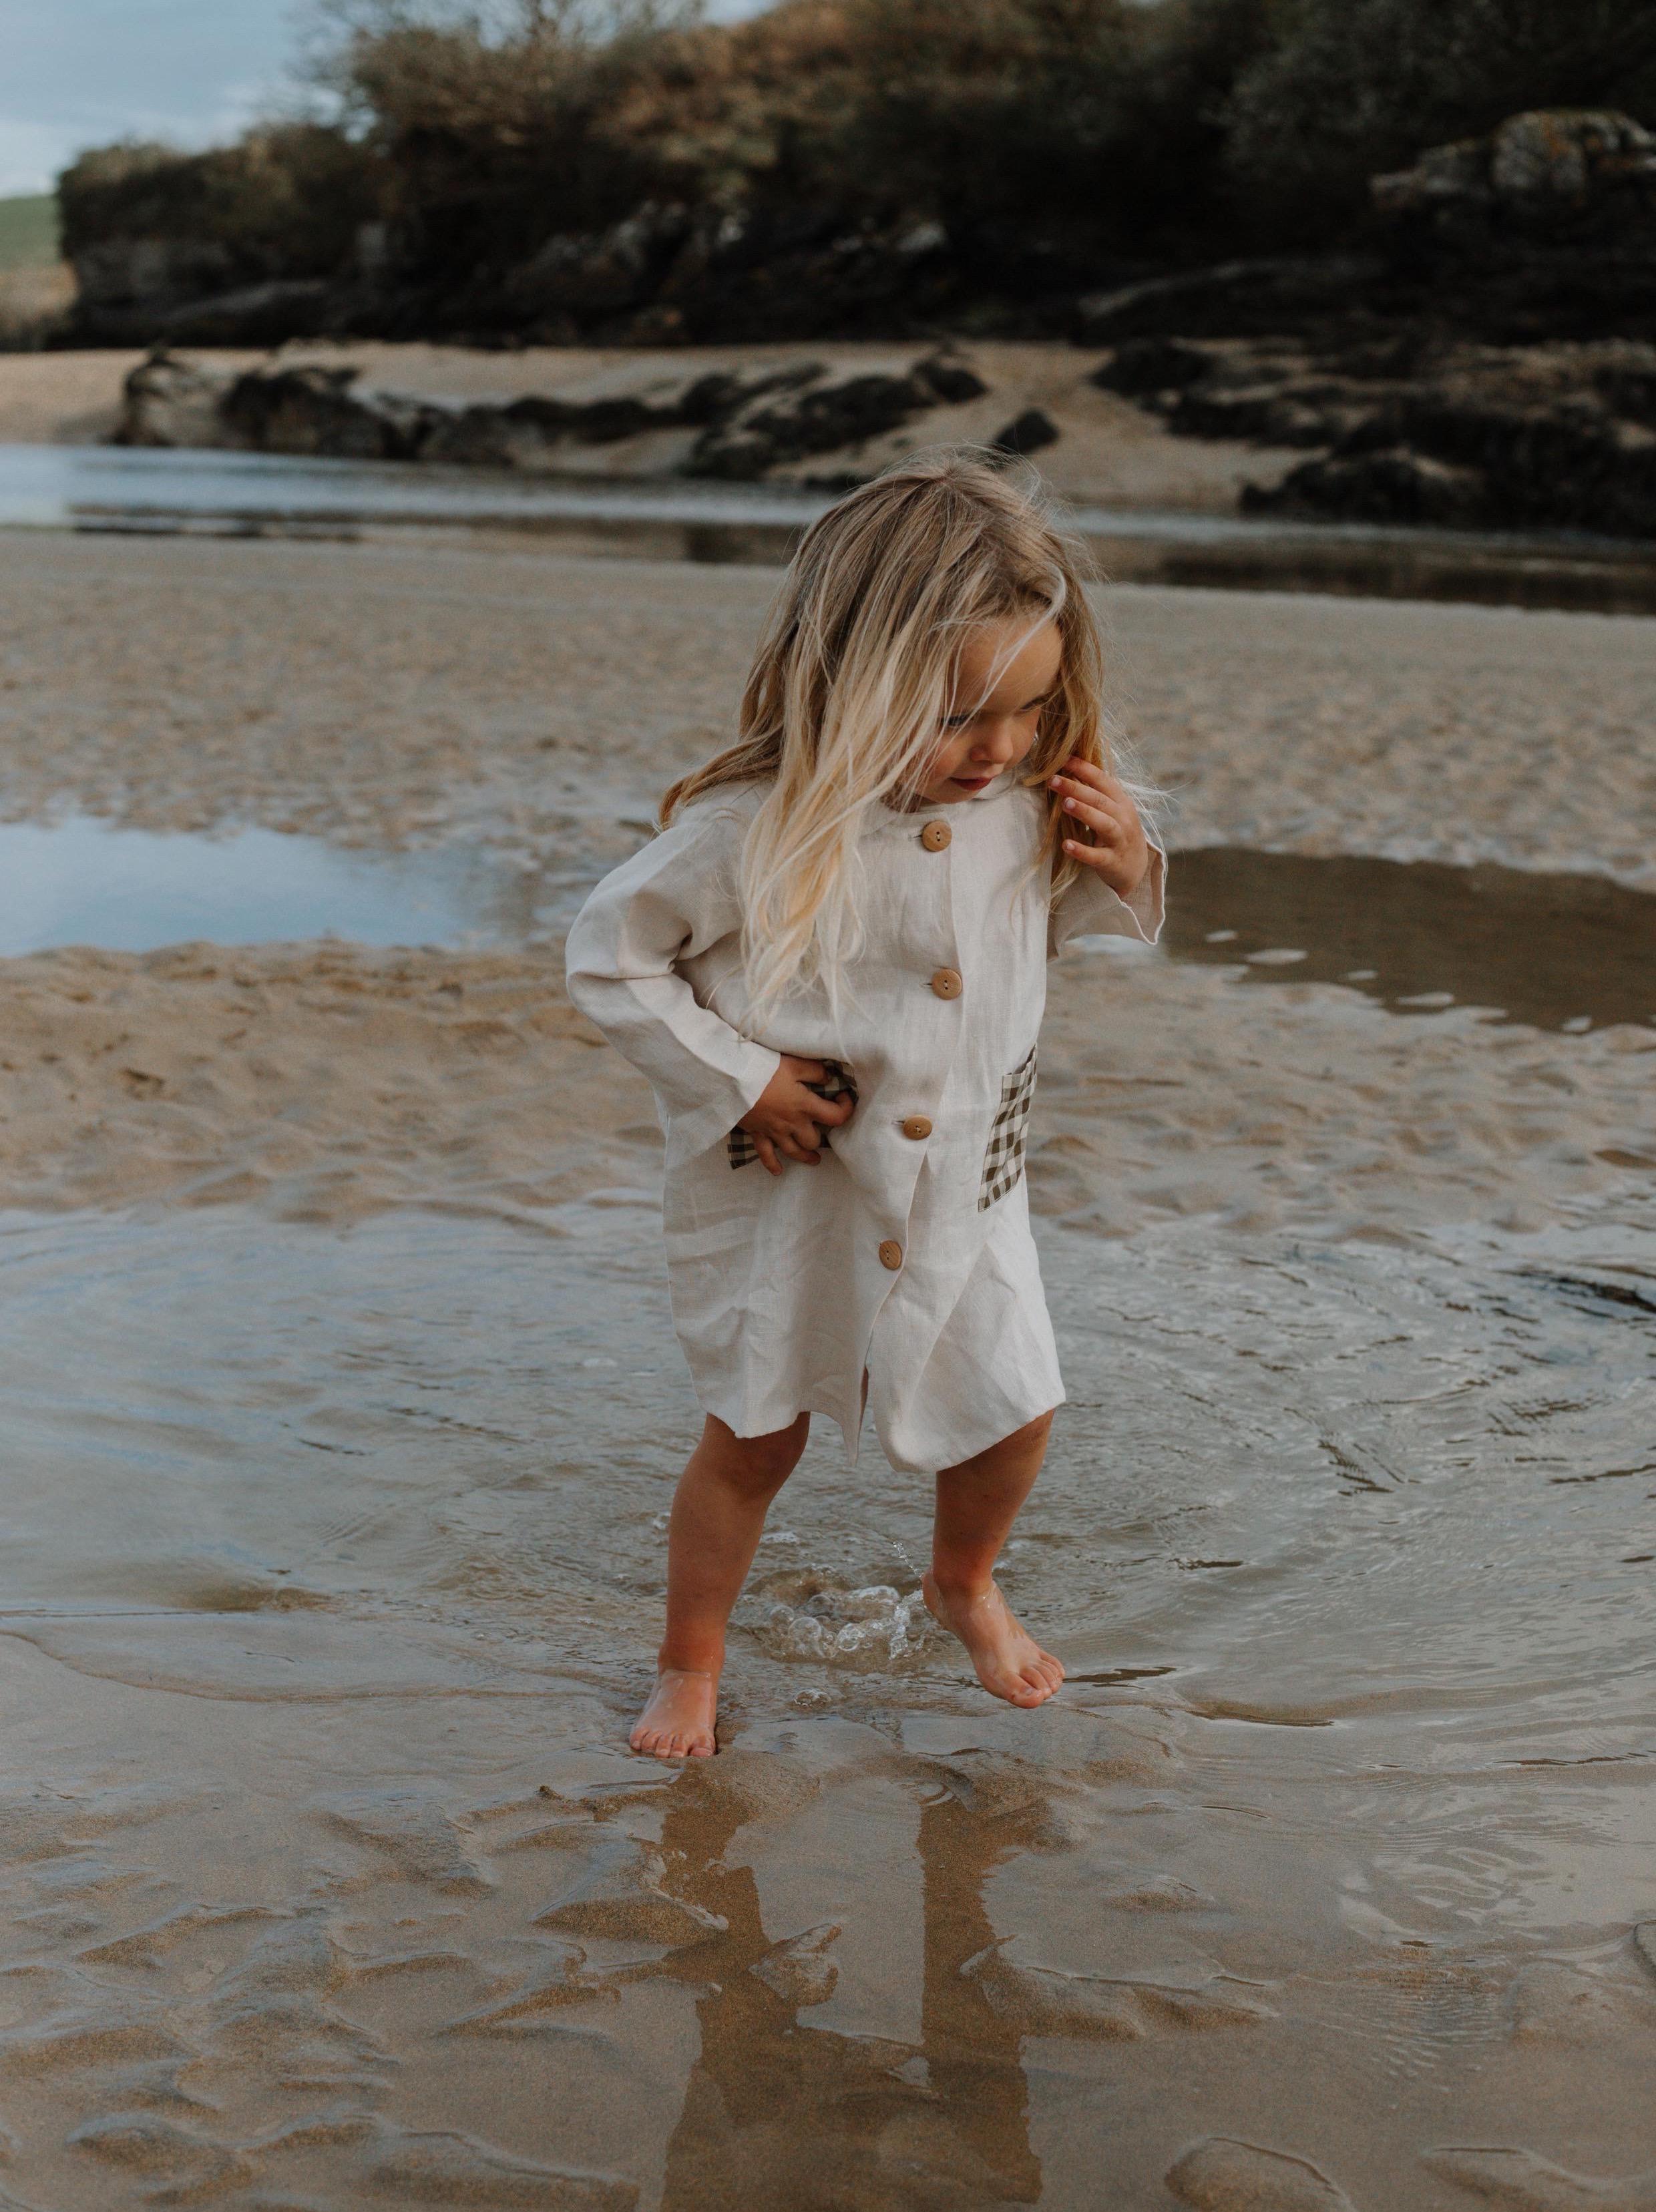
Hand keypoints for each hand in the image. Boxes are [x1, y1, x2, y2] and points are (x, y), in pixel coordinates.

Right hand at [738, 1055, 855, 1175]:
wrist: (731, 1081)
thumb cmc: (763, 1070)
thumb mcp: (794, 1064)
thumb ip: (815, 1071)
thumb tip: (828, 1078)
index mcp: (805, 1106)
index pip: (835, 1117)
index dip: (846, 1110)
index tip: (843, 1098)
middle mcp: (792, 1124)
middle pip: (813, 1141)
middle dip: (821, 1137)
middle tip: (822, 1130)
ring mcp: (774, 1132)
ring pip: (794, 1153)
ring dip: (806, 1157)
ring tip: (814, 1159)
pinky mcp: (757, 1134)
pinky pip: (766, 1156)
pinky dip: (772, 1165)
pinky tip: (778, 1171)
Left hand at [1049, 757, 1149, 898]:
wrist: (1135, 866)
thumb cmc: (1117, 832)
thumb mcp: (1112, 810)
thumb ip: (1095, 793)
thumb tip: (1068, 771)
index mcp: (1120, 802)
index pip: (1102, 780)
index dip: (1084, 768)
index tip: (1063, 759)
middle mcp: (1122, 818)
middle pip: (1099, 800)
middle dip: (1076, 788)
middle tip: (1053, 779)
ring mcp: (1119, 840)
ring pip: (1103, 823)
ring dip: (1084, 812)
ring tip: (1065, 803)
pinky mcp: (1112, 861)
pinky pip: (1096, 856)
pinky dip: (1082, 850)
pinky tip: (1066, 845)